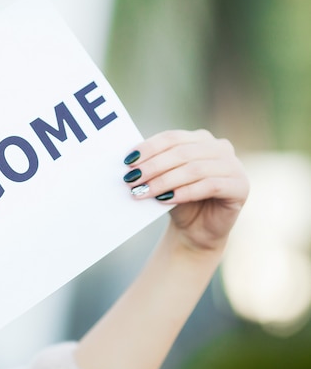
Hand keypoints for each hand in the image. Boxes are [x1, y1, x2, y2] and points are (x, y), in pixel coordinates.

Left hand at [124, 129, 248, 251]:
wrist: (196, 230)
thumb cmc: (177, 200)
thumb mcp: (163, 179)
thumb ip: (153, 166)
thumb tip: (130, 161)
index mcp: (201, 139)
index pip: (172, 138)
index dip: (149, 148)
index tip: (128, 161)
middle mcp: (220, 148)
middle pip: (182, 153)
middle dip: (153, 166)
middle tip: (132, 179)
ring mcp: (234, 166)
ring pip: (194, 169)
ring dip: (164, 181)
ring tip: (143, 192)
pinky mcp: (240, 186)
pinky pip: (210, 186)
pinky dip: (185, 192)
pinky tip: (166, 199)